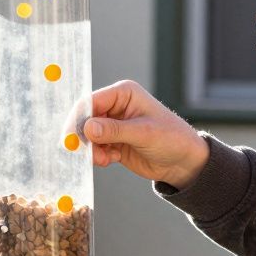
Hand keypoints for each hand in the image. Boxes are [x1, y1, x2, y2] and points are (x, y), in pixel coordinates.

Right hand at [86, 80, 208, 189]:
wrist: (183, 161)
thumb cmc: (171, 139)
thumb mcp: (143, 133)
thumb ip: (114, 130)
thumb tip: (87, 128)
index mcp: (123, 93)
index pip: (91, 101)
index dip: (79, 118)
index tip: (72, 137)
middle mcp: (115, 106)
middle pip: (85, 119)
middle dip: (84, 137)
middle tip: (86, 152)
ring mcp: (113, 125)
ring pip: (87, 135)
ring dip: (91, 149)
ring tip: (104, 159)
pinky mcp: (113, 142)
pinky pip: (95, 148)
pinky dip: (98, 156)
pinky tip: (111, 160)